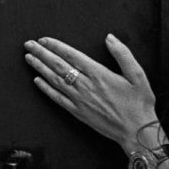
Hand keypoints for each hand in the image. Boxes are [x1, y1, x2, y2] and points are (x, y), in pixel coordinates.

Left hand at [24, 34, 158, 150]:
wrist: (136, 130)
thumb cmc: (139, 103)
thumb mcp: (138, 75)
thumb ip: (122, 54)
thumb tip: (109, 38)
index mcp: (99, 74)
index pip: (72, 55)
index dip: (56, 46)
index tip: (44, 40)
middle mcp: (86, 86)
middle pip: (59, 65)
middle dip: (42, 53)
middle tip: (29, 45)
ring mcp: (79, 100)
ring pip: (55, 80)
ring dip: (40, 68)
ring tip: (29, 58)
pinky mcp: (77, 112)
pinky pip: (57, 98)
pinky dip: (46, 89)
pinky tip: (37, 81)